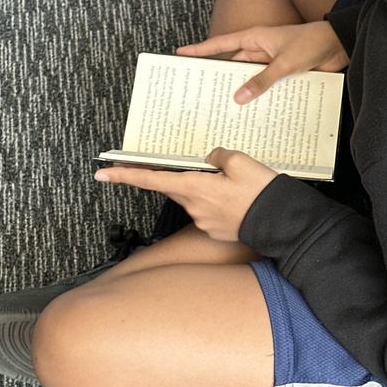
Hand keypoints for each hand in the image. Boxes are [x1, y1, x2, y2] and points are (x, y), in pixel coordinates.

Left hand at [94, 148, 277, 241]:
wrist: (283, 224)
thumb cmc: (263, 192)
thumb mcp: (240, 161)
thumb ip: (217, 156)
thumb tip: (208, 160)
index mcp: (195, 188)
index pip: (151, 179)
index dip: (125, 175)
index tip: (103, 173)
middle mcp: (195, 208)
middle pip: (177, 186)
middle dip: (185, 175)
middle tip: (207, 168)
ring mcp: (205, 222)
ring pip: (197, 197)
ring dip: (208, 188)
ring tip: (238, 183)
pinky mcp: (217, 230)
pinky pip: (211, 210)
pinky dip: (220, 201)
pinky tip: (239, 198)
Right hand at [177, 21, 348, 103]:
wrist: (339, 45)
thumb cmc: (312, 43)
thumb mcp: (284, 63)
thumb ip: (262, 80)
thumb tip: (239, 96)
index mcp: (255, 38)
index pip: (221, 44)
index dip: (201, 50)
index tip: (182, 54)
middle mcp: (260, 50)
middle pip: (233, 66)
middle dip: (219, 79)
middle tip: (200, 94)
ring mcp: (271, 63)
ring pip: (250, 79)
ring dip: (243, 92)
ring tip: (225, 110)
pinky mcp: (283, 74)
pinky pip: (266, 86)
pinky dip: (261, 97)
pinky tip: (254, 112)